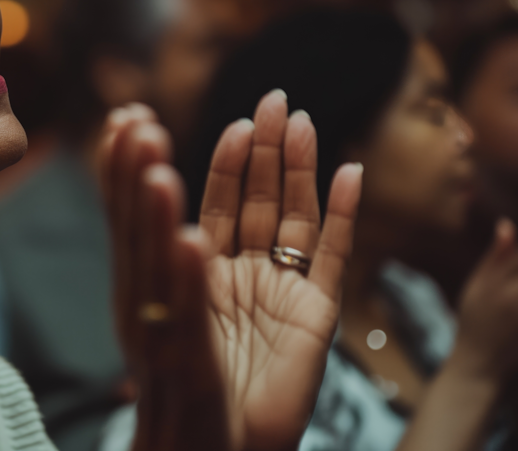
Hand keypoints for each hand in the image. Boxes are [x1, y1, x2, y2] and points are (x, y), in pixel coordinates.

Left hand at [101, 91, 362, 450]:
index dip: (213, 160)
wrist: (220, 444)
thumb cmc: (182, 388)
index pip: (204, 201)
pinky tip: (351, 173)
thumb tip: (167, 189)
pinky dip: (344, 214)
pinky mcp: (315, 313)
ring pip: (292, 215)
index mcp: (195, 270)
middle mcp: (237, 273)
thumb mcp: (167, 314)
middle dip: (259, 150)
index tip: (227, 119)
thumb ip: (173, 255)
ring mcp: (278, 289)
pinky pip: (333, 253)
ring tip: (299, 121)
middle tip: (270, 100)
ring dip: (298, 168)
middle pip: (252, 198)